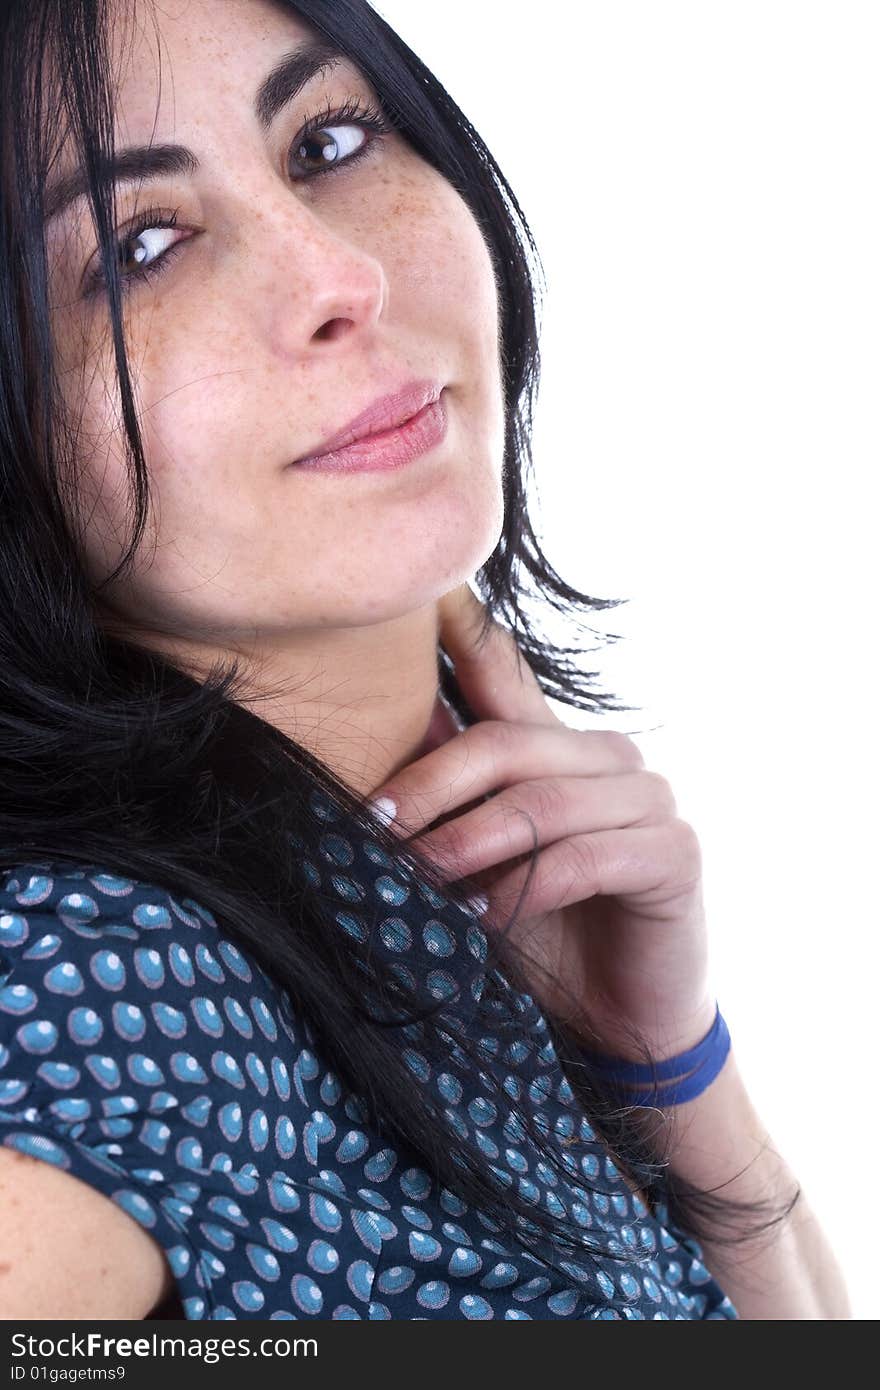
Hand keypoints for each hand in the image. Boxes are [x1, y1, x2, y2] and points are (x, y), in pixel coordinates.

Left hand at [368, 583, 718, 1062]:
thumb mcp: (473, 862)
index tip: (423, 595)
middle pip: (504, 746)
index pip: (503, 673)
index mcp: (552, 747)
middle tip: (374, 831)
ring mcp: (648, 799)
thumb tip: (362, 742)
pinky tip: (487, 916)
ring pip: (542, 801)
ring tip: (418, 881)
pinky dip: (526, 887)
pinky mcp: (674, 853)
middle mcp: (605, 758)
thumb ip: (442, 802)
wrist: (610, 1024)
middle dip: (430, 790)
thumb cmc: (531, 933)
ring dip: (470, 844)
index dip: (464, 631)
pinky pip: (586, 856)